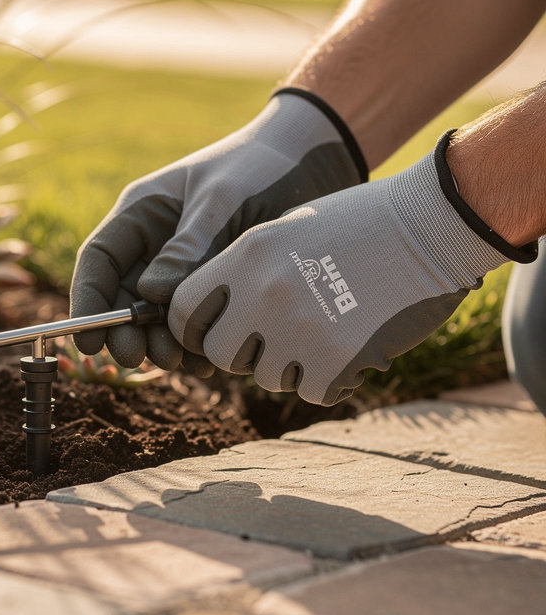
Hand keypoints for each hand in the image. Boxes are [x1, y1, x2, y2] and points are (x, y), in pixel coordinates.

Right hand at [70, 89, 365, 371]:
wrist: (315, 162)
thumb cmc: (259, 166)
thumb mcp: (221, 199)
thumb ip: (187, 246)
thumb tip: (151, 296)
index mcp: (142, 212)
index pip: (99, 261)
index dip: (88, 302)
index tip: (87, 342)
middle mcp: (155, 243)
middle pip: (123, 297)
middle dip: (125, 331)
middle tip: (137, 358)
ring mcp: (184, 268)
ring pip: (157, 317)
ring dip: (161, 343)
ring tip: (180, 361)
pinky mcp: (213, 286)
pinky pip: (194, 321)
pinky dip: (196, 343)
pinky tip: (208, 362)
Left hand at [168, 133, 533, 404]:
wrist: (430, 225)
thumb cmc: (357, 222)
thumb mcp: (285, 229)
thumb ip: (244, 271)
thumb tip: (214, 316)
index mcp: (245, 255)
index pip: (184, 309)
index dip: (194, 327)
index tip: (211, 331)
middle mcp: (264, 293)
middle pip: (220, 355)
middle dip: (241, 353)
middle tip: (270, 340)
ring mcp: (301, 328)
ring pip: (267, 377)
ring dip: (290, 365)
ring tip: (322, 331)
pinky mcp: (338, 358)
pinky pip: (313, 391)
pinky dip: (329, 378)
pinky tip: (350, 348)